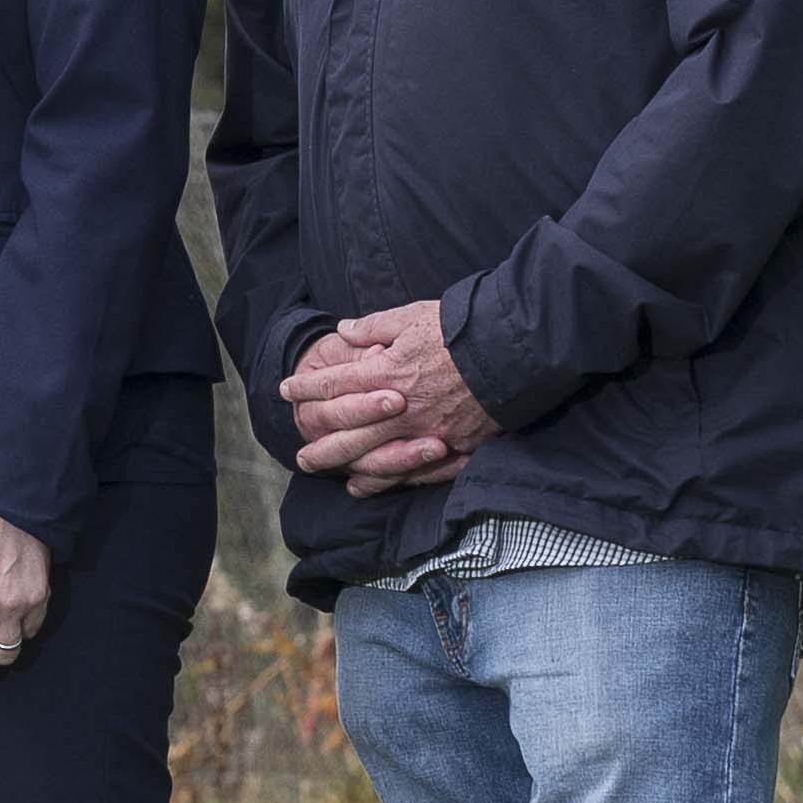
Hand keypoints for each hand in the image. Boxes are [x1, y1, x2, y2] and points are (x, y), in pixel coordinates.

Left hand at [281, 301, 491, 495]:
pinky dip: (389, 481)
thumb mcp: (412, 317)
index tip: (285, 390)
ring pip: (375, 460)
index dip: (305, 388)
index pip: (333, 385)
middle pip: (346, 435)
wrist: (517, 350)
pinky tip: (370, 485)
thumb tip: (343, 330)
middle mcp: (399, 410)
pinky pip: (415, 472)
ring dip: (346, 468)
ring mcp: (426, 432)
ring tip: (327, 474)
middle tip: (299, 455)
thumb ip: (374, 327)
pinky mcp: (456, 446)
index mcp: (385, 374)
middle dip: (318, 445)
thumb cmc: (463, 329)